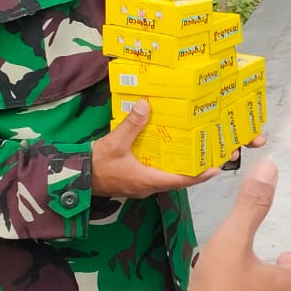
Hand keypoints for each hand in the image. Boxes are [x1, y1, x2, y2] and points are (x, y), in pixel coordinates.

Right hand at [91, 101, 222, 196]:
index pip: (181, 180)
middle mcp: (148, 185)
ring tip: (197, 152)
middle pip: (179, 179)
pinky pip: (157, 174)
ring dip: (183, 167)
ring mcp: (141, 184)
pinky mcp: (135, 180)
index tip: (217, 168)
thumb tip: (146, 105)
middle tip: (213, 156)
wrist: (74, 178)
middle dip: (197, 169)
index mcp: (148, 180)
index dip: (200, 175)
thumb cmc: (95, 165)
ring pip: (169, 177)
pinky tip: (171, 151)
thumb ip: (131, 125)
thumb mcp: (114, 143)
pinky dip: (168, 164)